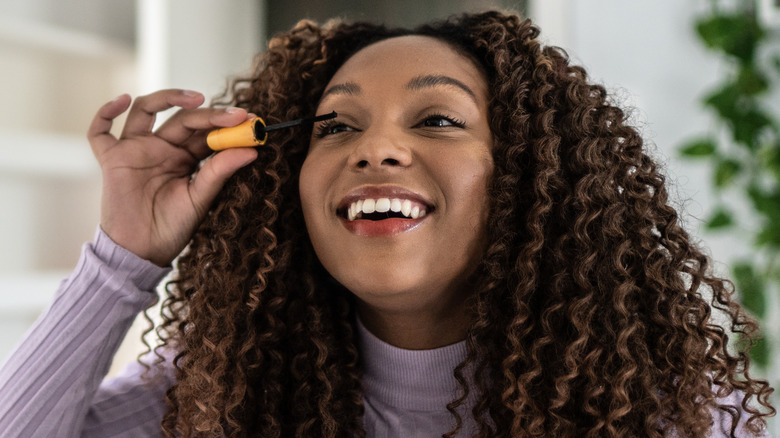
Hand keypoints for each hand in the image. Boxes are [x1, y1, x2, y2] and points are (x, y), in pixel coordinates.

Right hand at [87, 89, 257, 265]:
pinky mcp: (111, 159)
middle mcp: (161, 148)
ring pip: (145, 110)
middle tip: (235, 116)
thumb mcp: (201, 198)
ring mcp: (136, 150)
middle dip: (209, 114)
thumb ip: (220, 172)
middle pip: (183, 118)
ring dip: (167, 98)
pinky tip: (122, 100)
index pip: (206, 132)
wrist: (142, 251)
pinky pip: (100, 132)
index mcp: (186, 157)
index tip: (252, 121)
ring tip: (196, 98)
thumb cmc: (173, 227)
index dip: (227, 124)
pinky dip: (105, 112)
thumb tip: (251, 151)